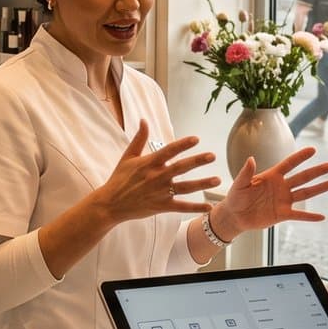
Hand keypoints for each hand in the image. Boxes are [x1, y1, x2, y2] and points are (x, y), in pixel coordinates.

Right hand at [86, 121, 219, 227]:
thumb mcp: (128, 156)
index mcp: (149, 163)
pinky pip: (181, 206)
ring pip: (185, 187)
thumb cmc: (119, 178)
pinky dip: (195, 207)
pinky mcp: (161, 206)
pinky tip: (209, 206)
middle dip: (197, 161)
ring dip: (202, 183)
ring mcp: (160, 192)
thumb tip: (143, 120)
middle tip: (212, 156)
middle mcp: (156, 177)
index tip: (196, 139)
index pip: (168, 151)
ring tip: (217, 179)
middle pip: (181, 168)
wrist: (110, 204)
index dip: (182, 145)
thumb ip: (139, 139)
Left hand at [215, 148, 327, 235]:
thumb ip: (246, 172)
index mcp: (272, 176)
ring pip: (304, 193)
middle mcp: (281, 186)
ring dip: (318, 189)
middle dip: (316, 171)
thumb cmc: (236, 197)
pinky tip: (322, 217)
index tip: (313, 150)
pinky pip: (299, 215)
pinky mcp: (282, 214)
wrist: (234, 216)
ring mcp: (283, 200)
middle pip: (302, 177)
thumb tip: (251, 158)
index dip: (300, 157)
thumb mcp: (239, 183)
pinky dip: (310, 216)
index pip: (289, 164)